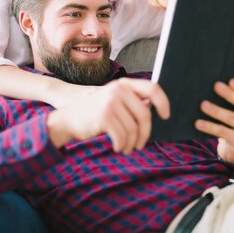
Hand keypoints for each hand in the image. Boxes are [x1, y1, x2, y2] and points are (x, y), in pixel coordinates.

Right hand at [47, 78, 169, 153]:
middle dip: (145, 134)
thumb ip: (131, 101)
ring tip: (127, 148)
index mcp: (123, 84)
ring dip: (132, 143)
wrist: (68, 120)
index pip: (152, 88)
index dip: (163, 102)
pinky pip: (122, 136)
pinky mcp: (104, 116)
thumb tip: (154, 108)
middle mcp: (117, 90)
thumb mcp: (113, 101)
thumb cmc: (95, 114)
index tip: (165, 116)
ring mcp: (110, 102)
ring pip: (133, 129)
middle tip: (141, 145)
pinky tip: (117, 147)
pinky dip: (122, 145)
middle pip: (145, 115)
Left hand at [194, 79, 233, 165]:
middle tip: (216, 86)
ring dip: (217, 111)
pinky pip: (223, 132)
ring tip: (203, 105)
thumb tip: (213, 85)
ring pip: (232, 118)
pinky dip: (210, 127)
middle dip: (229, 94)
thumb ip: (232, 98)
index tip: (230, 81)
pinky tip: (198, 123)